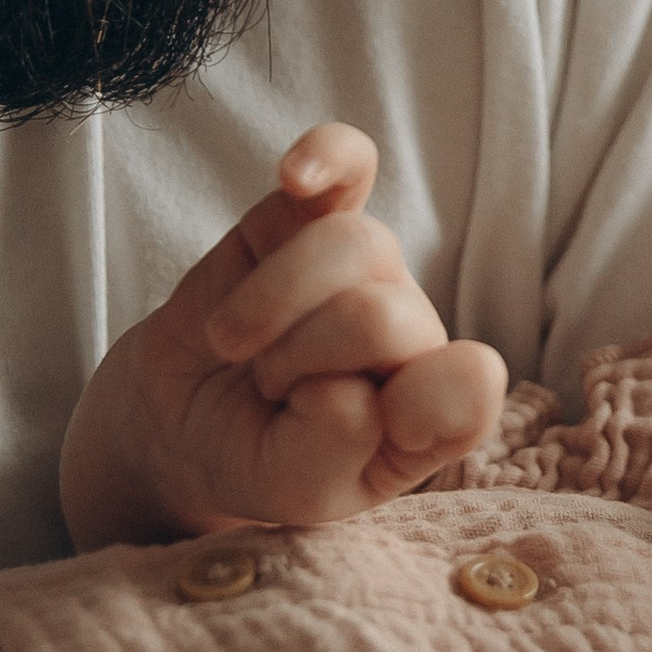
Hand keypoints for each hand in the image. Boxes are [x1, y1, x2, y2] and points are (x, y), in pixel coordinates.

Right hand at [60, 123, 507, 548]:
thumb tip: (349, 387)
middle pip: (382, 316)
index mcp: (435, 413)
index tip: (342, 439)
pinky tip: (296, 176)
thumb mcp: (294, 494)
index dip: (405, 411)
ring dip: (271, 305)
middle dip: (299, 363)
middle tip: (265, 394)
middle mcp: (417, 334)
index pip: (467, 391)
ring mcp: (369, 269)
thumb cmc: (259, 460)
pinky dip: (327, 157)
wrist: (184, 422)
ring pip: (350, 247)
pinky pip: (348, 162)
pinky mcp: (308, 216)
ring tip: (238, 345)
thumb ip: (334, 452)